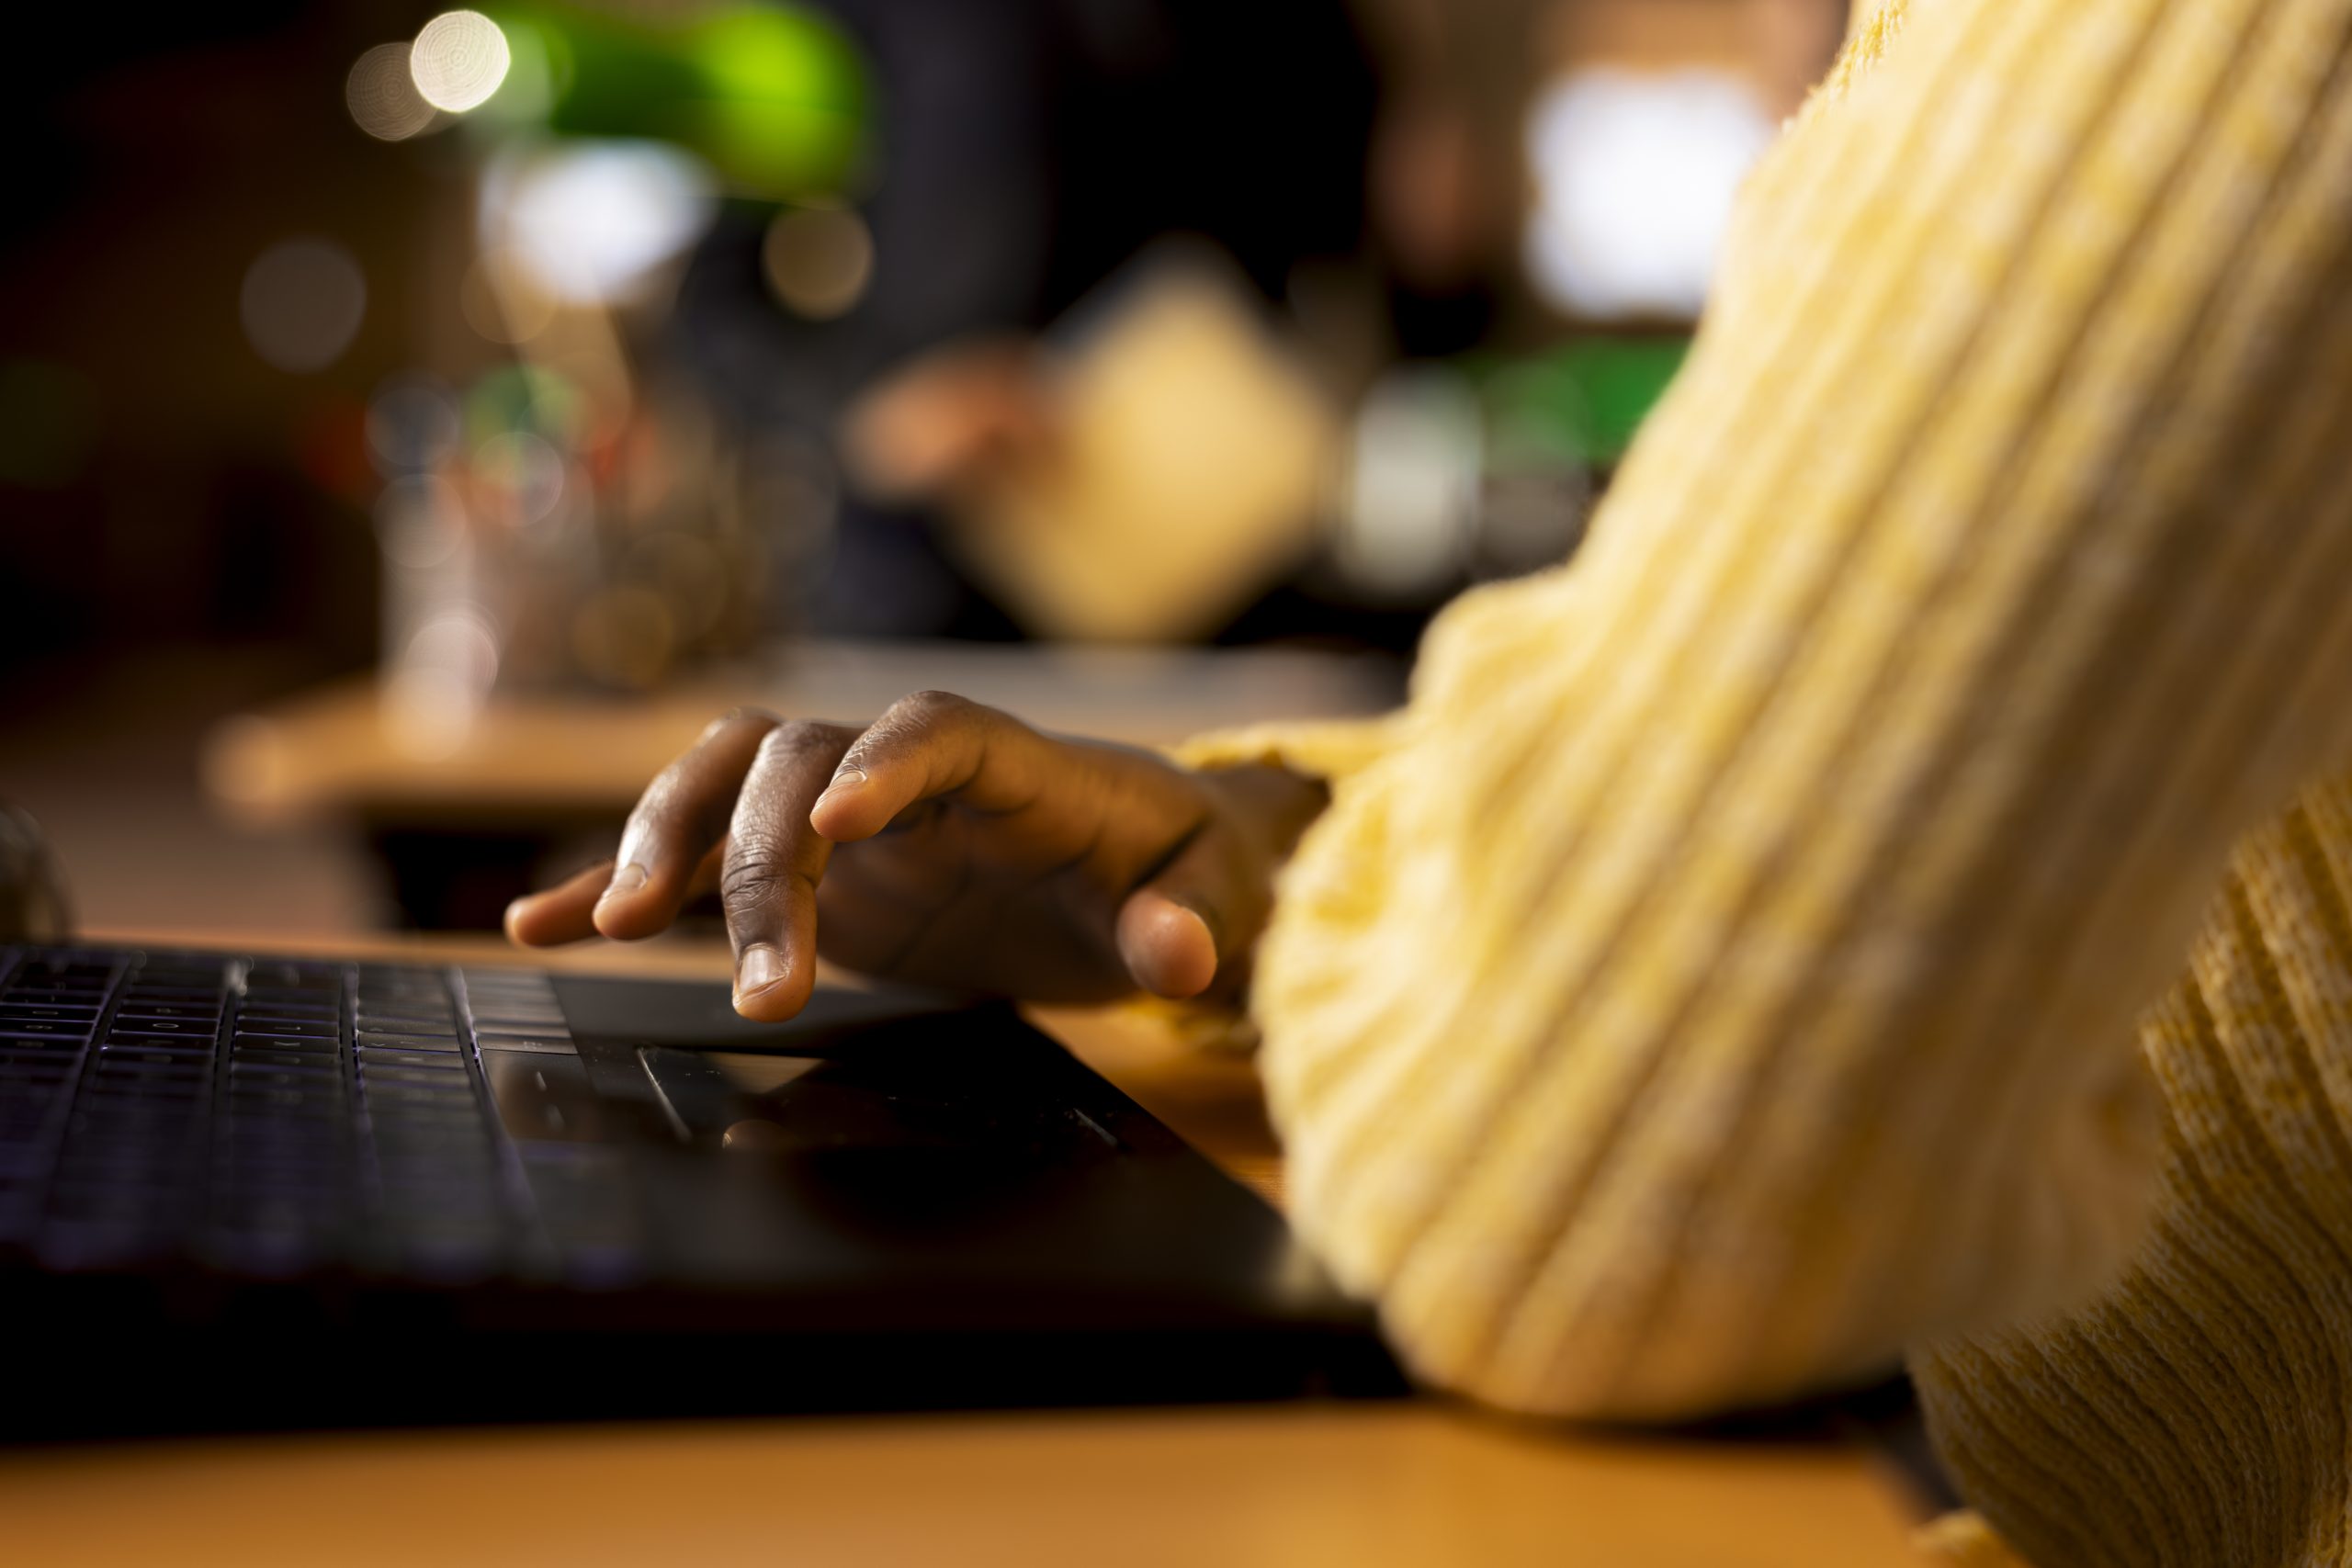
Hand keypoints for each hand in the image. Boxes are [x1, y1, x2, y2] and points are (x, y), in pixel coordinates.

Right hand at [504, 693, 1325, 1020]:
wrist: (1138, 869)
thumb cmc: (1175, 867)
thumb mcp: (1205, 896)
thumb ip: (1189, 922)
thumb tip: (1183, 954)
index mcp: (1012, 764)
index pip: (937, 732)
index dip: (885, 764)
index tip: (836, 823)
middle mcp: (907, 771)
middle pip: (801, 763)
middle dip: (764, 859)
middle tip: (765, 982)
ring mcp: (843, 814)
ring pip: (726, 781)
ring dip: (668, 841)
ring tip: (617, 924)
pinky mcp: (808, 872)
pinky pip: (699, 860)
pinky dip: (621, 884)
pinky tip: (544, 925)